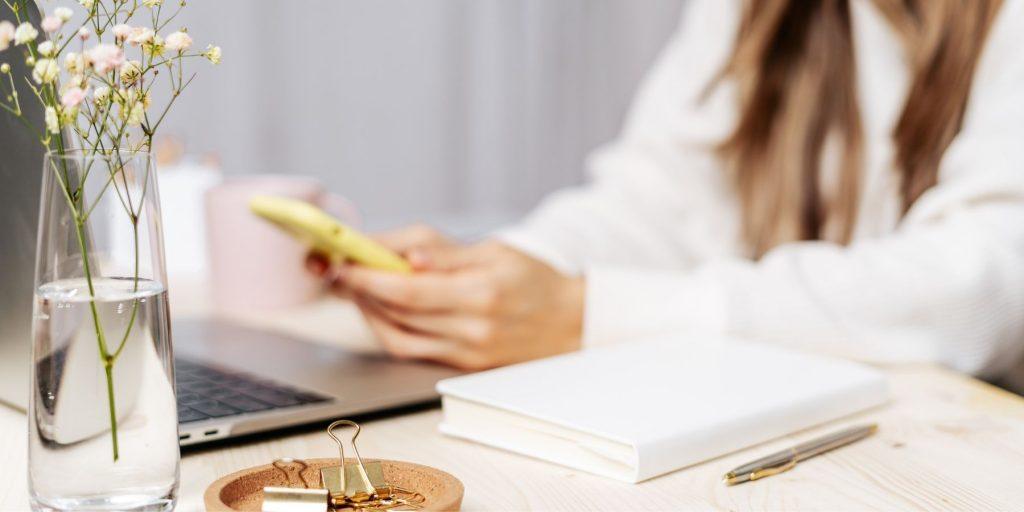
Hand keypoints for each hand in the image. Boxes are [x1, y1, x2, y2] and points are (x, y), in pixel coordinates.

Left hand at [312, 230, 583, 369]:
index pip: (408, 290)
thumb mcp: (494, 251)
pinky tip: (382, 310)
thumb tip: (404, 255)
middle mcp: (473, 329)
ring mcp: (467, 354)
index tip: (341, 262)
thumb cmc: (532, 278)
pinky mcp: (463, 367)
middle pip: (397, 315)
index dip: (367, 277)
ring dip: (369, 313)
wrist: (571, 321)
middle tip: (338, 270)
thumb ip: (445, 253)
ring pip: (399, 338)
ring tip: (357, 288)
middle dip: (360, 291)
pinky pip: (414, 351)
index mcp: (481, 293)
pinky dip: (390, 330)